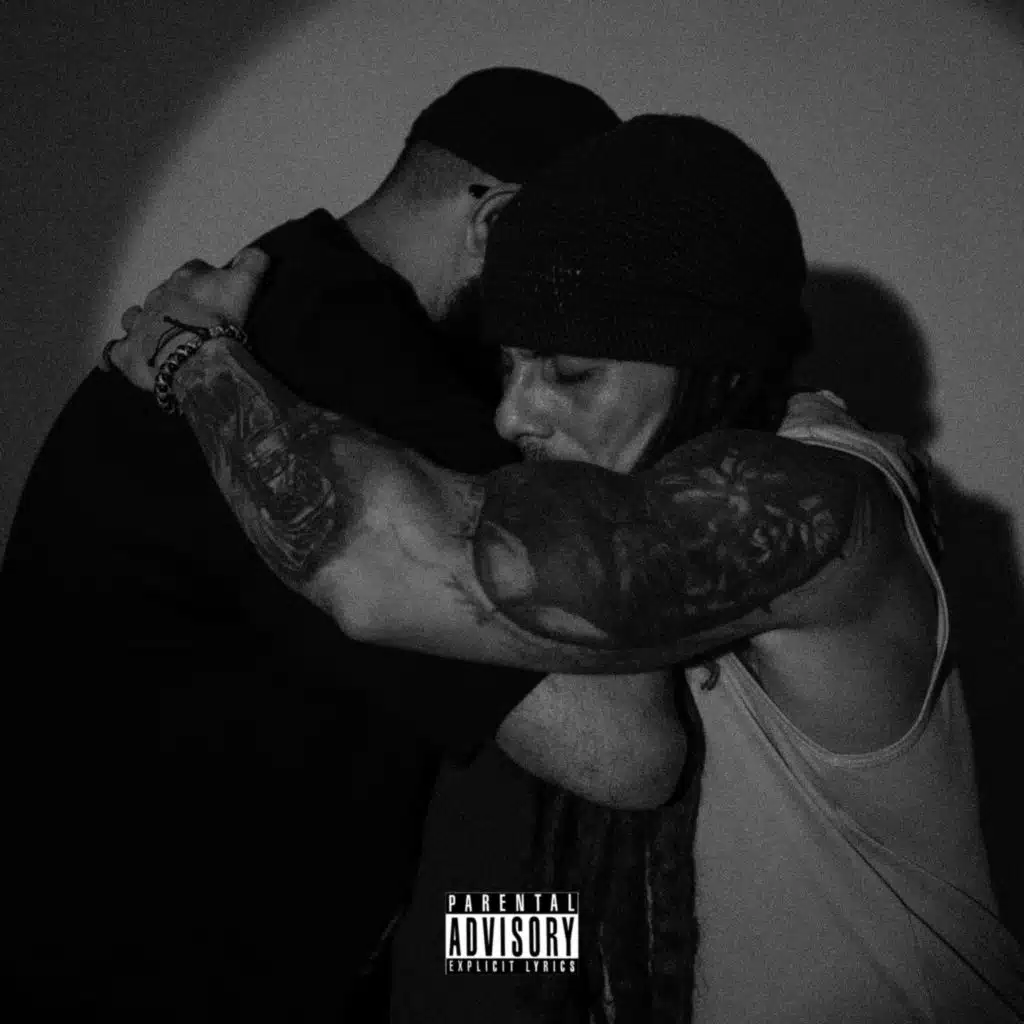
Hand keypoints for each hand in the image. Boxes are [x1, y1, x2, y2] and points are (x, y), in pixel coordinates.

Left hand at [105, 247, 269, 389]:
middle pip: (164, 292)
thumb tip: (257, 251)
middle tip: (194, 320)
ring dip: (143, 321)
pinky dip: (116, 354)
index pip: (194, 269)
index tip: (216, 292)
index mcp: (185, 279)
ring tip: (156, 334)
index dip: (205, 279)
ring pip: (134, 316)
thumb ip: (252, 263)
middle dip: (176, 302)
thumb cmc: (221, 318)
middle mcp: (157, 296)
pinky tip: (119, 358)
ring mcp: (139, 325)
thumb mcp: (245, 284)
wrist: (196, 356)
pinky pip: (114, 352)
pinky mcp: (128, 353)